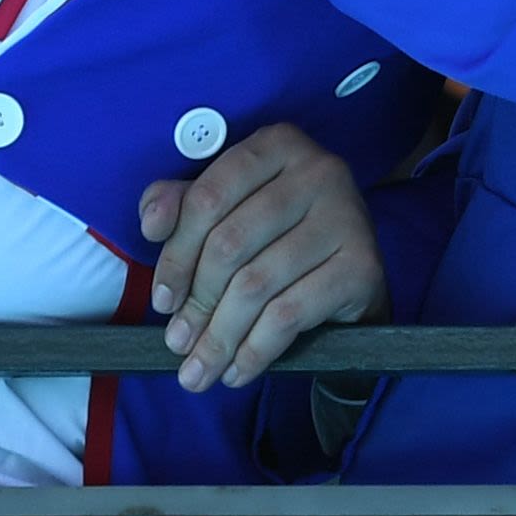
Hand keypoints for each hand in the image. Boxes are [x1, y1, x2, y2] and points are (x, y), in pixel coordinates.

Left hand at [135, 124, 385, 390]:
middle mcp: (319, 170)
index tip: (162, 300)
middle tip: (178, 342)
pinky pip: (289, 314)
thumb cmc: (278, 238)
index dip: (175, 256)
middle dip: (196, 305)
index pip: (207, 198)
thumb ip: (182, 205)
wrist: (351, 277)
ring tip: (199, 370)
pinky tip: (237, 369)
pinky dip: (254, 350)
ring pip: (255, 285)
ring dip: (218, 338)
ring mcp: (346, 216)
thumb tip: (152, 223)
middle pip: (229, 244)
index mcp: (278, 145)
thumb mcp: (229, 211)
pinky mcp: (362, 264)